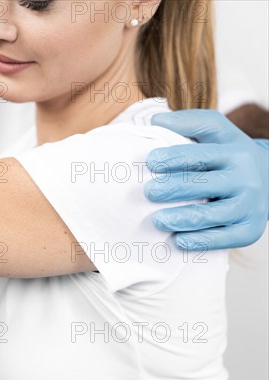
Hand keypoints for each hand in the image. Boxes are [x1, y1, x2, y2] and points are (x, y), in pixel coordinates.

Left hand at [145, 110, 267, 249]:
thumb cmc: (227, 155)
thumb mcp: (217, 132)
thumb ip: (189, 123)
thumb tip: (154, 120)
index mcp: (235, 152)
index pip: (201, 155)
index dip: (175, 157)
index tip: (151, 161)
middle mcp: (245, 179)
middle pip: (204, 185)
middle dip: (174, 188)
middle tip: (149, 192)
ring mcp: (249, 207)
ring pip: (211, 215)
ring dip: (181, 218)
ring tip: (157, 220)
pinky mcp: (249, 231)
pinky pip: (222, 239)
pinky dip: (199, 241)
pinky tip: (177, 240)